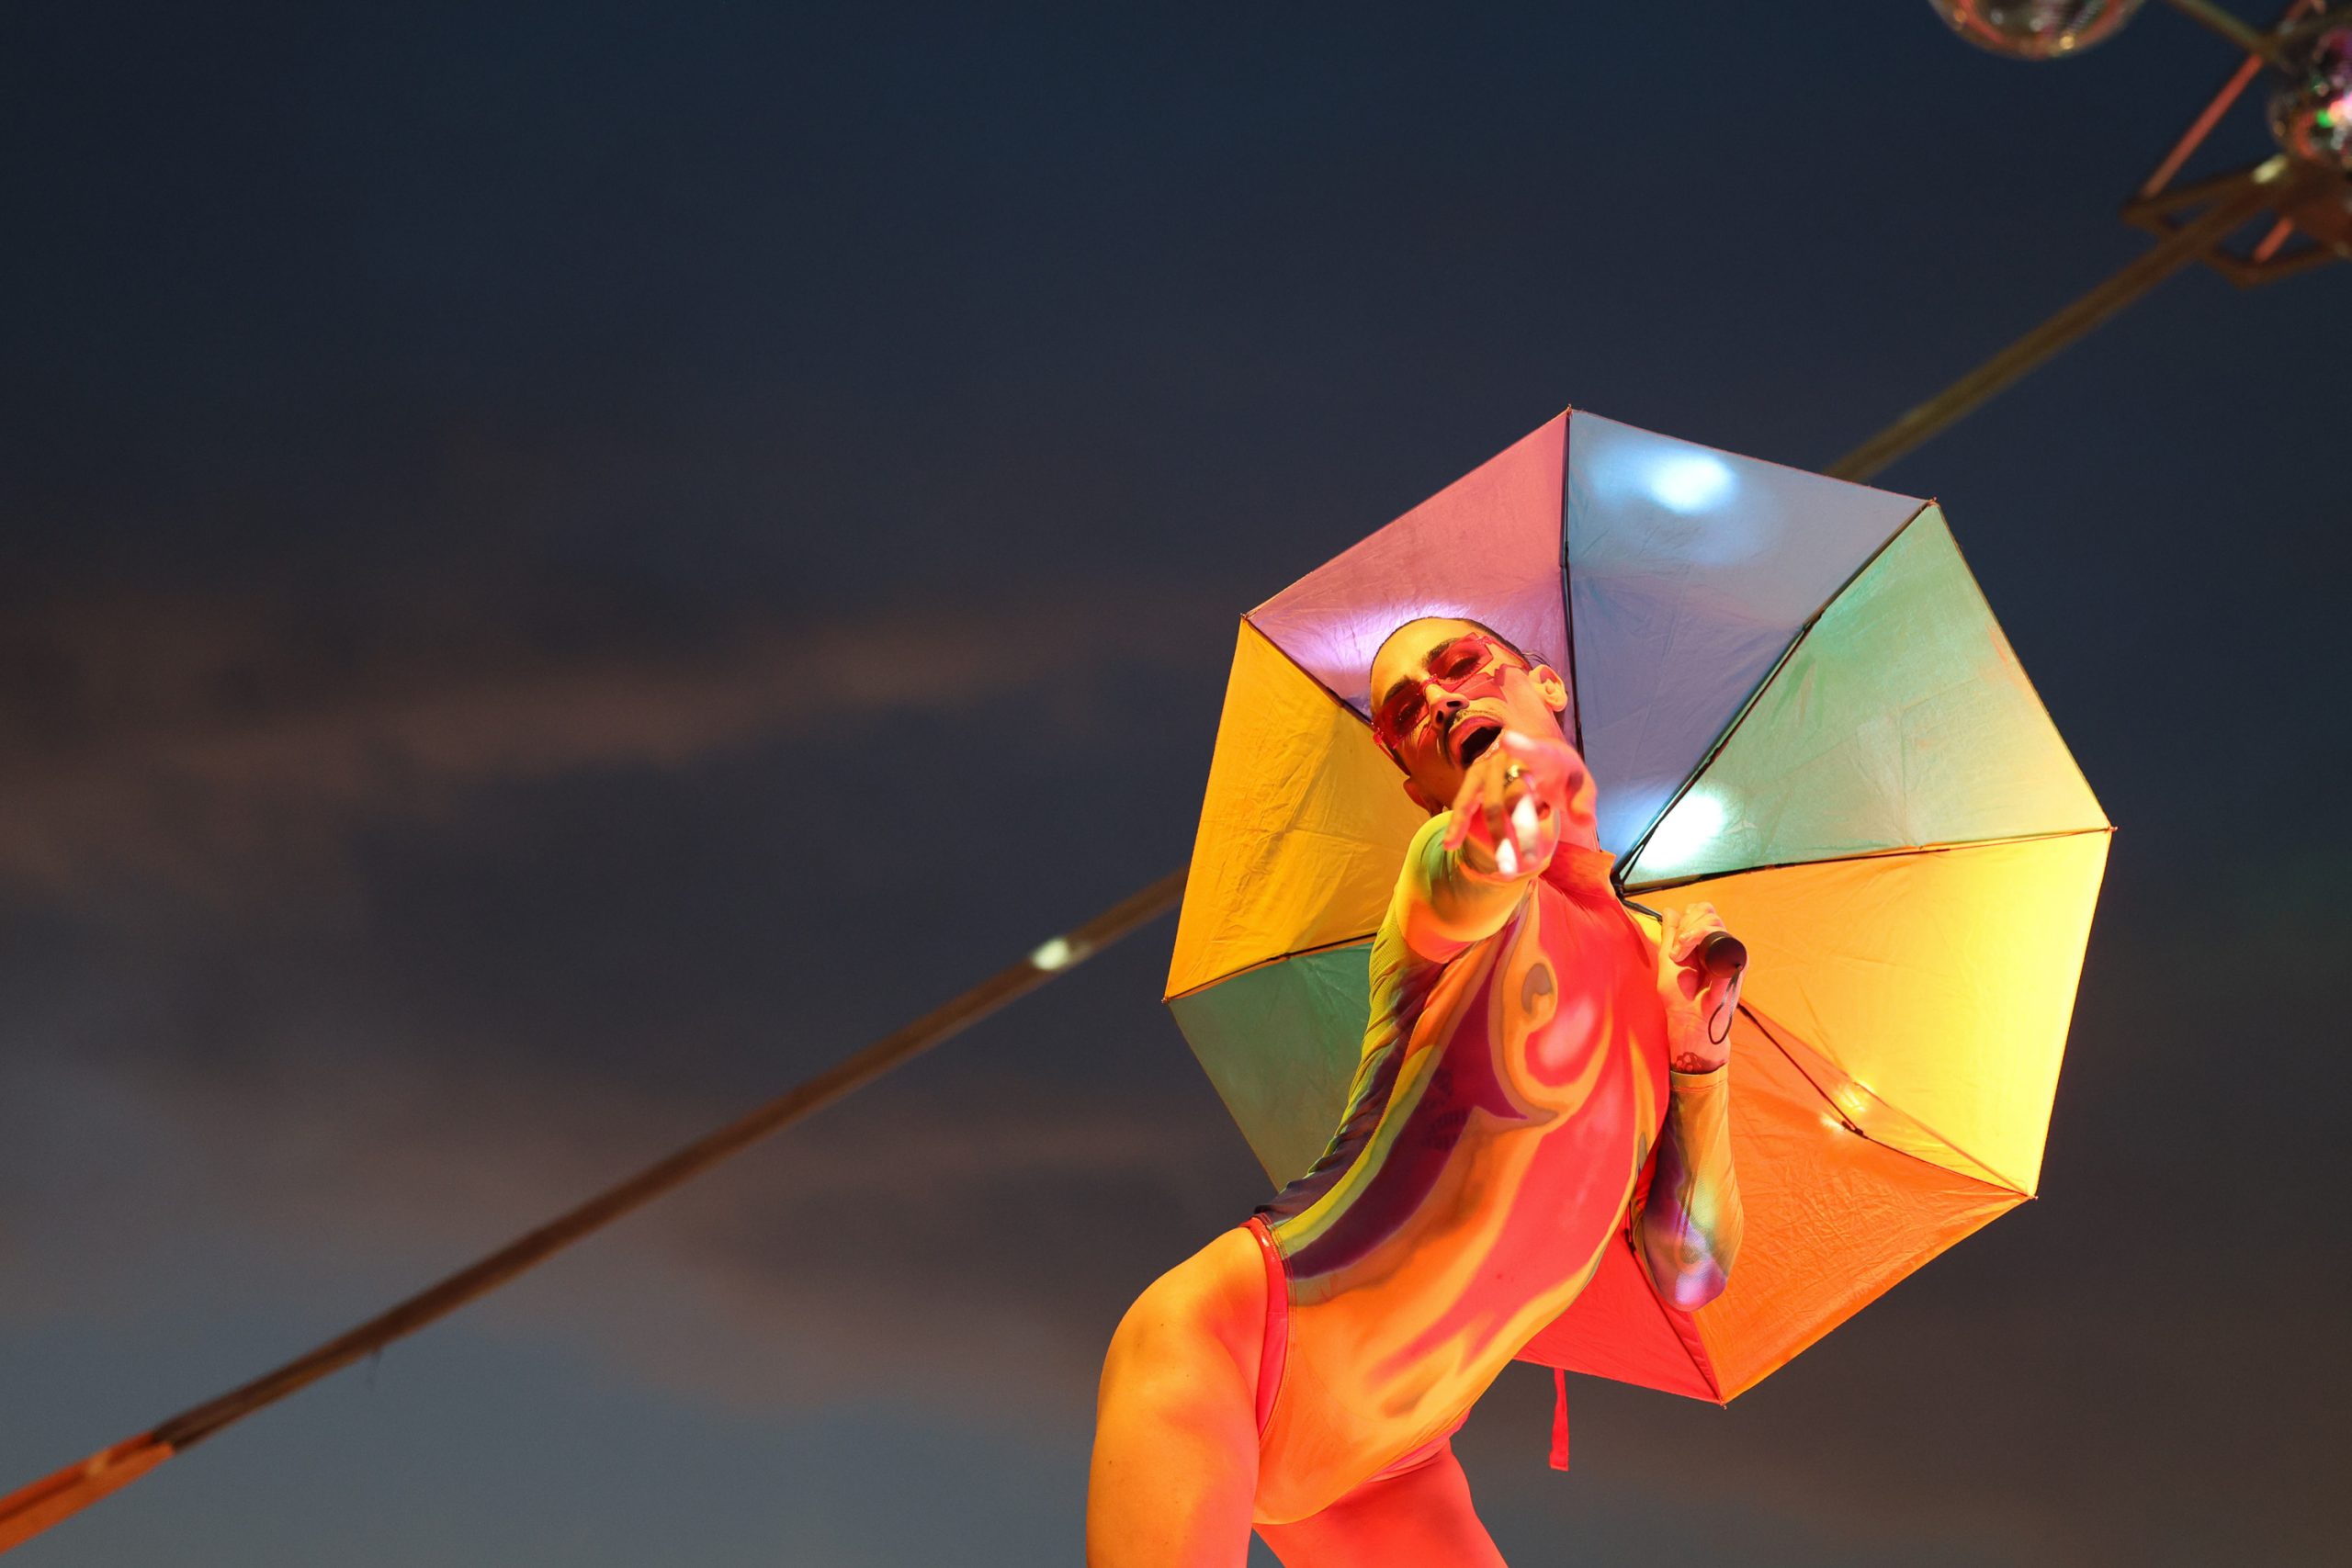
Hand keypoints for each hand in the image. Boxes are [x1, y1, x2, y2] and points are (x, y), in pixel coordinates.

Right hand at [1442, 730, 1578, 877]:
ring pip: (1489, 806)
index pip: (1534, 750)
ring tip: (1506, 872)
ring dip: (1497, 839)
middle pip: (1514, 795)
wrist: (1536, 756)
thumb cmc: (1560, 772)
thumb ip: (1584, 801)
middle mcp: (1510, 758)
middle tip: (1532, 863)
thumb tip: (1587, 823)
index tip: (1507, 739)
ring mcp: (1488, 769)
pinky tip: (1450, 845)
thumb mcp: (1580, 783)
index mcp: (1541, 753)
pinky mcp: (1475, 781)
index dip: (1522, 746)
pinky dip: (1457, 824)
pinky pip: (1464, 803)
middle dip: (1522, 830)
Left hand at [1655, 901, 1739, 1072]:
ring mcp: (1728, 951)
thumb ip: (1670, 934)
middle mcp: (1717, 944)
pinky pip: (1720, 936)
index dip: (1688, 915)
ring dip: (1690, 933)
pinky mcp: (1737, 959)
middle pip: (1707, 911)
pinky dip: (1700, 938)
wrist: (1689, 1018)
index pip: (1701, 911)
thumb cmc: (1679, 995)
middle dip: (1686, 924)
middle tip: (1677, 949)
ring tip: (1680, 955)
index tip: (1676, 935)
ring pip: (1713, 920)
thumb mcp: (1668, 958)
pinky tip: (1690, 956)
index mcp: (1703, 942)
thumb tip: (1670, 910)